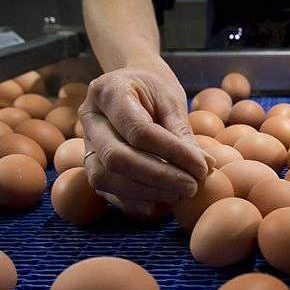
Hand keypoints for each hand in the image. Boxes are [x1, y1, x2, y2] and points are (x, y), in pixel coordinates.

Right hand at [78, 58, 210, 217]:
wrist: (131, 84)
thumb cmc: (154, 89)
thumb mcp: (171, 100)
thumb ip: (182, 134)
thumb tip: (205, 168)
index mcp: (108, 91)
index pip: (139, 131)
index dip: (172, 153)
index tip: (202, 167)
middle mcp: (89, 117)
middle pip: (116, 157)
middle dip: (158, 177)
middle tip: (191, 187)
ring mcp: (84, 141)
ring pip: (104, 176)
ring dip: (144, 192)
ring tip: (179, 195)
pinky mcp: (88, 161)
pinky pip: (103, 188)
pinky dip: (130, 201)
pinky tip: (157, 206)